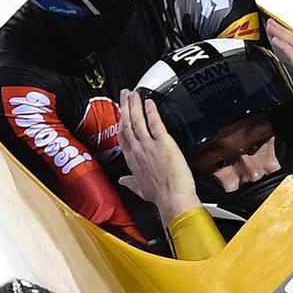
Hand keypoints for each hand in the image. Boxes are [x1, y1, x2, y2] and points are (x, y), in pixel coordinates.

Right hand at [117, 89, 198, 222]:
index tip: (120, 115)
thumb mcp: (140, 190)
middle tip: (124, 95)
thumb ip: (130, 182)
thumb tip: (123, 181)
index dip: (121, 124)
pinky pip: (155, 123)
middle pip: (127, 125)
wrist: (172, 199)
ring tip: (132, 93)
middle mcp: (138, 151)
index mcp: (133, 161)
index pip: (123, 138)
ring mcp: (149, 145)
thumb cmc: (159, 197)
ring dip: (134, 105)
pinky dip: (151, 111)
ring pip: (137, 121)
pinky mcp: (163, 142)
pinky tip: (148, 102)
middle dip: (125, 108)